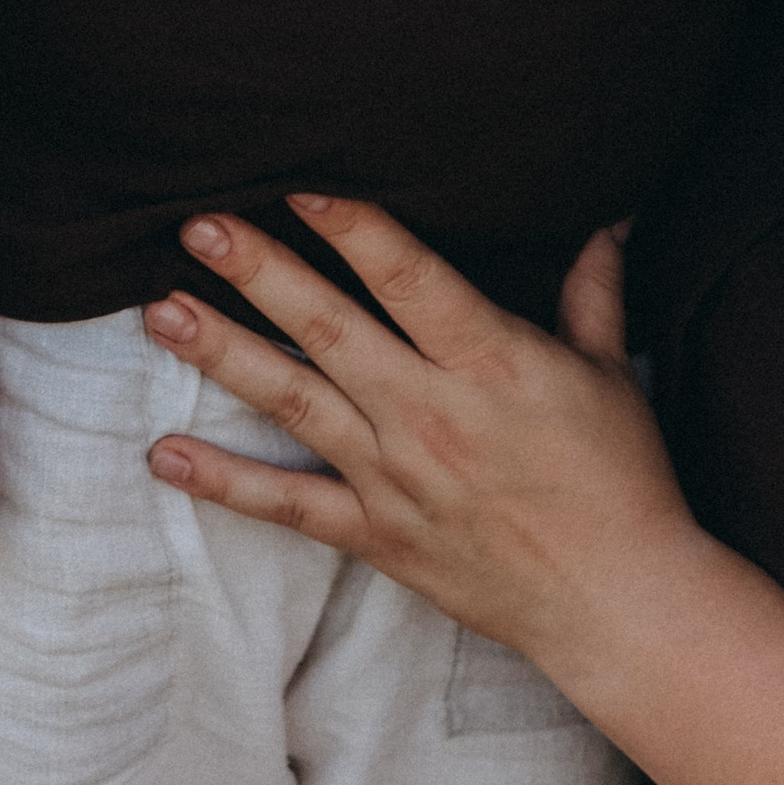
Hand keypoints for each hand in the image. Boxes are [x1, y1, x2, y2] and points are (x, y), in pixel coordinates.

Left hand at [143, 201, 696, 696]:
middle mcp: (431, 415)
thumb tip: (607, 214)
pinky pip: (288, 507)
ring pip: (294, 404)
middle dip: (260, 272)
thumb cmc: (621, 479)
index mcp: (492, 363)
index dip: (354, 228)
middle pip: (330, 330)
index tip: (298, 183)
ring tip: (162, 313)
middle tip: (198, 226)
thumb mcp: (609, 372)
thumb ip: (593, 289)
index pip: (410, 279)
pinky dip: (225, 482)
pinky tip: (165, 455)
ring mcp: (396, 478)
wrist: (614, 601)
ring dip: (224, 355)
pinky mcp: (377, 535)